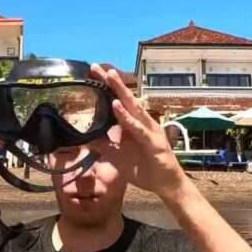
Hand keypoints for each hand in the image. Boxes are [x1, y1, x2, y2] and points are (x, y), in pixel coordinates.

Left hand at [90, 64, 187, 200]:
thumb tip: (86, 138)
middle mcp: (141, 122)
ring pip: (133, 107)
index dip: (106, 88)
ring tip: (109, 77)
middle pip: (124, 98)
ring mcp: (148, 130)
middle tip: (97, 67)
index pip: (117, 102)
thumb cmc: (144, 168)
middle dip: (112, 82)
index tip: (92, 74)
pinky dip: (127, 117)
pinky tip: (117, 106)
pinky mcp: (152, 141)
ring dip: (120, 92)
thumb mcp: (118, 156)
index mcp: (132, 124)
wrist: (165, 184)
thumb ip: (104, 145)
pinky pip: (137, 127)